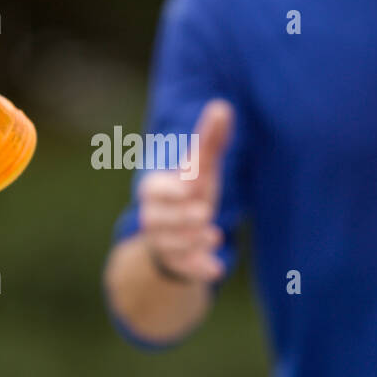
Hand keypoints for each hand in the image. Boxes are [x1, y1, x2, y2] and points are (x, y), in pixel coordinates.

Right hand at [137, 99, 233, 283]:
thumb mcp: (200, 167)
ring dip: (193, 241)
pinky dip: (199, 270)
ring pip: (173, 245)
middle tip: (204, 212)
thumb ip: (209, 140)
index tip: (189, 187)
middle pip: (162, 219)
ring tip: (214, 235)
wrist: (179, 231)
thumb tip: (222, 106)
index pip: (155, 189)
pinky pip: (185, 270)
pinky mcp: (178, 264)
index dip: (171, 190)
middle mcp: (154, 218)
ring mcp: (164, 243)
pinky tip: (217, 269)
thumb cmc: (190, 190)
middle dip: (183, 217)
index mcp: (155, 190)